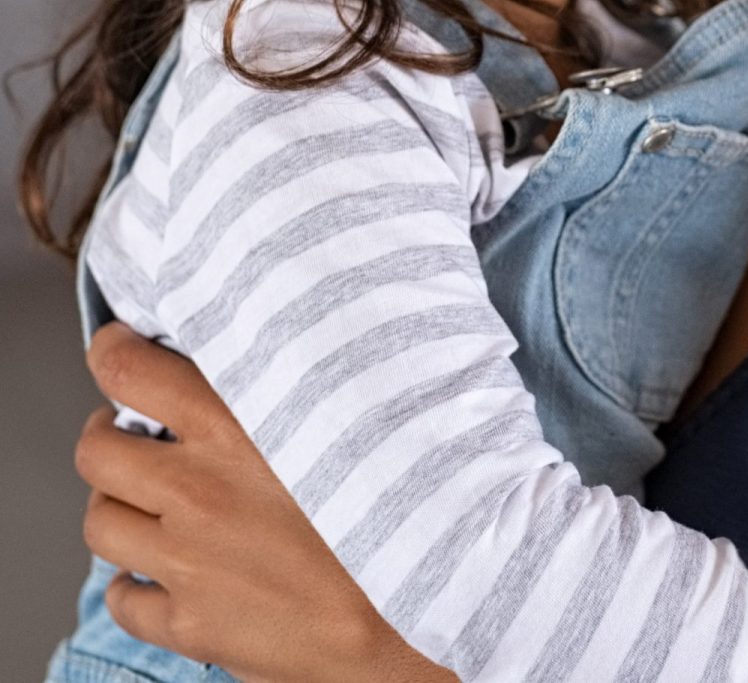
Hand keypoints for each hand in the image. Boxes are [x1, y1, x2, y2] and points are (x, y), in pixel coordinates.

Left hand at [76, 323, 451, 682]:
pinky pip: (123, 599)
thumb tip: (277, 346)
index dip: (112, 354)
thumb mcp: (362, 411)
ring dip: (117, 505)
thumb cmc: (411, 501)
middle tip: (128, 431)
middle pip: (97, 452)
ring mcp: (189, 561)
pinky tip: (164, 571)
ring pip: (101, 523)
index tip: (117, 350)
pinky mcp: (192, 623)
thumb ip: (307, 380)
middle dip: (107, 435)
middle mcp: (199, 490)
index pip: (131, 372)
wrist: (429, 600)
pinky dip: (135, 582)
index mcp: (238, 426)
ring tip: (145, 500)